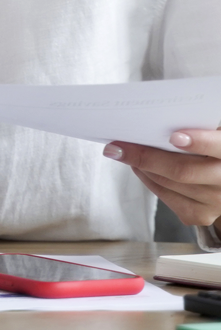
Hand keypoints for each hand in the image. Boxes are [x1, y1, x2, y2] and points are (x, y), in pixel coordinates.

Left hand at [104, 130, 220, 226]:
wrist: (220, 176)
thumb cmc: (209, 145)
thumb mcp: (209, 131)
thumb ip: (195, 123)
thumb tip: (158, 114)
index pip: (219, 146)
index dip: (199, 141)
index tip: (174, 136)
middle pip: (183, 170)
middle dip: (146, 157)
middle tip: (118, 146)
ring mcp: (215, 202)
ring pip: (169, 184)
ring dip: (141, 167)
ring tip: (122, 152)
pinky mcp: (201, 215)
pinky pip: (166, 197)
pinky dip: (147, 180)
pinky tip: (138, 167)